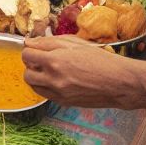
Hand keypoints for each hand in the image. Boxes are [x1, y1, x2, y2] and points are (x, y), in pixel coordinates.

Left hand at [22, 37, 145, 108]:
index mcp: (55, 61)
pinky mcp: (65, 103)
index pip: (26, 55)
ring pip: (34, 87)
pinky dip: (45, 87)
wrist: (119, 82)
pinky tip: (56, 80)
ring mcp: (59, 93)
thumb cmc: (100, 59)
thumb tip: (30, 42)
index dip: (30, 50)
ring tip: (48, 70)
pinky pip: (45, 95)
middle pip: (27, 74)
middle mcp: (54, 79)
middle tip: (41, 59)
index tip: (36, 48)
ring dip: (36, 77)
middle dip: (30, 65)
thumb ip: (49, 42)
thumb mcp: (75, 43)